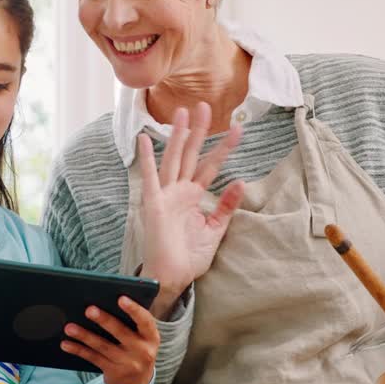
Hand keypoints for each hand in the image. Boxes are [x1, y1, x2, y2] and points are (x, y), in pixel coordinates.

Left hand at [61, 297, 160, 383]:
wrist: (137, 383)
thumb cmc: (136, 348)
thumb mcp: (142, 338)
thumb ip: (131, 323)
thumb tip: (103, 304)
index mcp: (152, 337)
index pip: (145, 321)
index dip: (134, 310)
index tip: (121, 298)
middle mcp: (143, 351)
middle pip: (121, 333)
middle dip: (104, 320)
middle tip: (89, 309)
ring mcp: (128, 364)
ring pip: (103, 346)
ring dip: (85, 336)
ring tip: (69, 327)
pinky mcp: (113, 372)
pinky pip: (93, 358)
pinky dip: (78, 350)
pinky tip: (66, 343)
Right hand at [138, 102, 245, 318]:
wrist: (172, 278)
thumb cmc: (189, 257)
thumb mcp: (215, 229)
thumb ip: (226, 206)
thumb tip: (240, 182)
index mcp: (193, 196)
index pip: (210, 166)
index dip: (223, 148)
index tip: (238, 129)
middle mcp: (178, 191)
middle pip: (190, 154)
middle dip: (198, 131)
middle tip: (204, 105)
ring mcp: (165, 196)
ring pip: (173, 159)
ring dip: (177, 136)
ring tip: (181, 112)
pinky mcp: (154, 205)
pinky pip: (150, 178)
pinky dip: (146, 159)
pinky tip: (145, 139)